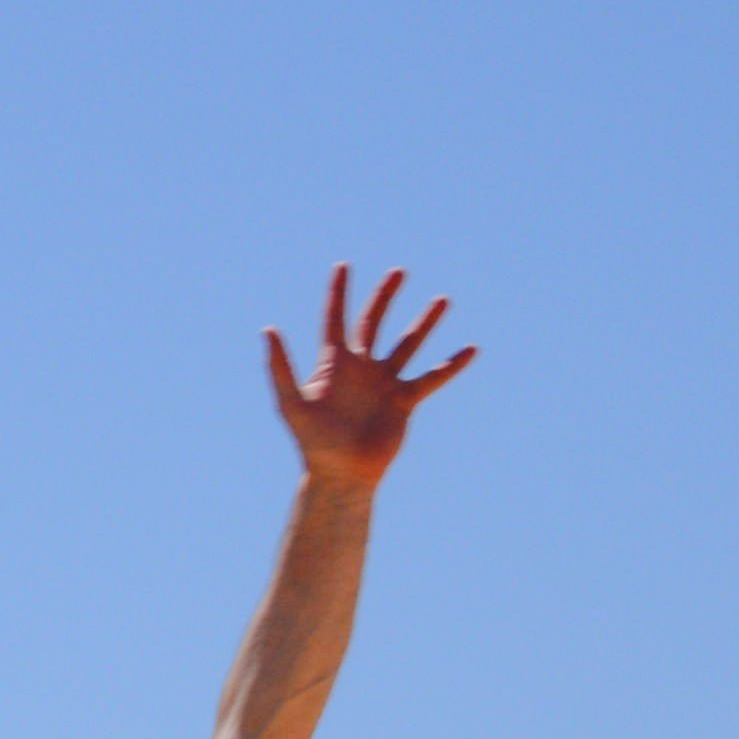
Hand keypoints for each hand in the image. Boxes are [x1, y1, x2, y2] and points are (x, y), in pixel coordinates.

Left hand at [266, 264, 474, 482]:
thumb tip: (268, 329)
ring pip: (407, 344)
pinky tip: (471, 349)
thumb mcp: (292, 403)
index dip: (337, 293)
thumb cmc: (313, 442)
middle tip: (399, 272)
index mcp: (333, 364)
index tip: (343, 265)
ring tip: (442, 300)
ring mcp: (384, 383)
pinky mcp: (404, 400)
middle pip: (374, 323)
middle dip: (384, 297)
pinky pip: (432, 378)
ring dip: (424, 322)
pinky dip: (451, 365)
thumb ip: (280, 367)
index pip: (335, 319)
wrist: (342, 473)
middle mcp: (361, 368)